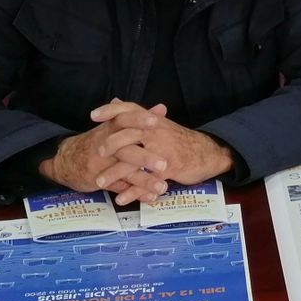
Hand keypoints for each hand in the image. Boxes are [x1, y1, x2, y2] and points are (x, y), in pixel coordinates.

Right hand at [39, 99, 170, 201]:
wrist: (65, 161)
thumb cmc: (96, 141)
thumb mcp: (113, 126)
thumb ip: (139, 118)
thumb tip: (162, 108)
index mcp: (110, 129)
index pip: (124, 120)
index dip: (139, 119)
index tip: (156, 121)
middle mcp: (106, 147)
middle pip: (126, 150)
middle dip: (145, 158)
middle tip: (164, 164)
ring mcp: (103, 165)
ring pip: (125, 173)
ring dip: (144, 181)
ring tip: (162, 187)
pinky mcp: (102, 181)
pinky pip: (120, 188)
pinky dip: (136, 194)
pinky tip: (151, 198)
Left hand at [89, 101, 235, 204]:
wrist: (207, 153)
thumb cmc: (179, 140)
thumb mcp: (160, 123)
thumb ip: (136, 115)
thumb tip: (116, 101)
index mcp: (153, 121)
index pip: (130, 110)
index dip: (111, 111)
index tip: (93, 115)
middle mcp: (157, 132)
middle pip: (130, 134)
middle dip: (111, 143)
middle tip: (97, 153)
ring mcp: (163, 151)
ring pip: (135, 161)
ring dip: (116, 173)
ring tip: (99, 182)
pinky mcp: (170, 168)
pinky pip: (147, 180)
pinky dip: (134, 191)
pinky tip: (121, 198)